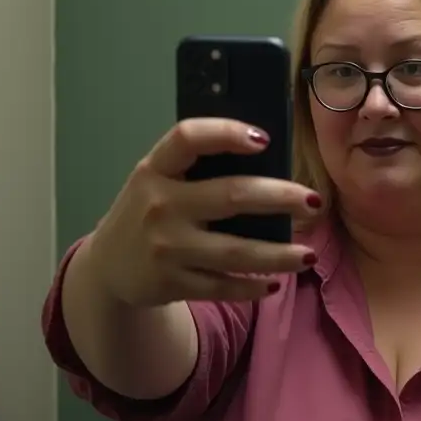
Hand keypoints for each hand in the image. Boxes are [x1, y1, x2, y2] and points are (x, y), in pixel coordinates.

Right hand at [87, 118, 319, 306]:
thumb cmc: (147, 212)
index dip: (226, 133)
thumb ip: (194, 169)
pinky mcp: (172, 283)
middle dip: (280, 198)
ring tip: (309, 255)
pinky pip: (223, 287)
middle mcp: (160, 205)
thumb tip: (267, 159)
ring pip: (236, 252)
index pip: (189, 138)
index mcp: (155, 169)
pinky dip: (252, 287)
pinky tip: (274, 282)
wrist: (106, 268)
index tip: (264, 139)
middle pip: (232, 196)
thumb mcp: (156, 181)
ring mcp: (167, 248)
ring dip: (278, 255)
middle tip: (314, 201)